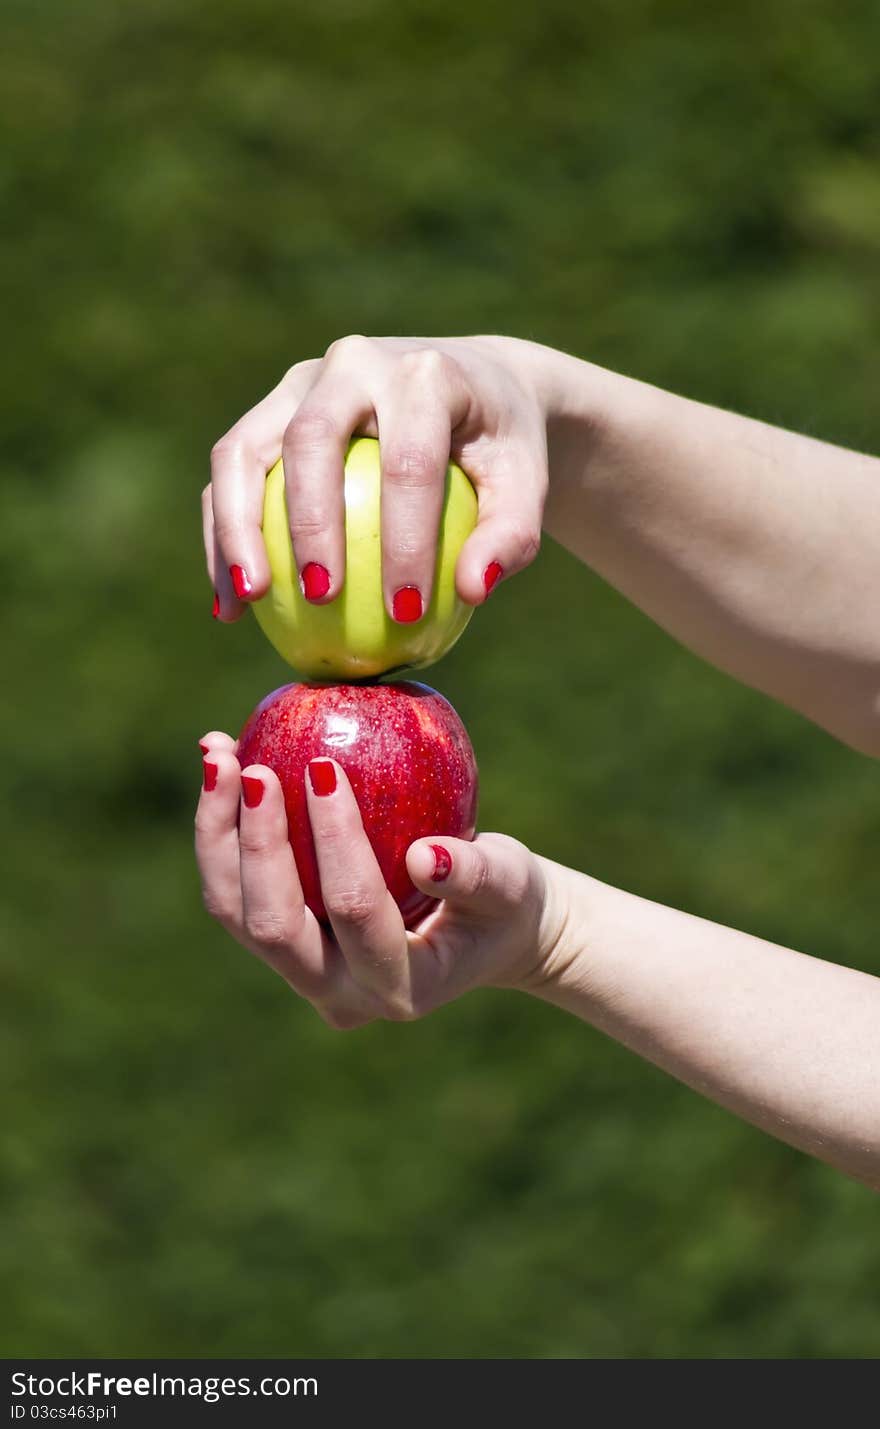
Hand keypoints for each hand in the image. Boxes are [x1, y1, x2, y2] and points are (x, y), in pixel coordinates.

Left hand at [194, 732, 558, 1026]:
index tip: (324, 766)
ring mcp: (301, 972)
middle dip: (255, 843)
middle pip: (270, 926)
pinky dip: (221, 827)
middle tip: (253, 766)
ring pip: (234, 910)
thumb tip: (426, 857)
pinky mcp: (278, 943)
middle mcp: (338, 992)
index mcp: (398, 986)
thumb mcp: (509, 884)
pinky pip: (234, 887)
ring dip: (218, 831)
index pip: (355, 911)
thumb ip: (475, 875)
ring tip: (219, 754)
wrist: (483, 931)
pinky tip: (223, 761)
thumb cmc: (503, 901)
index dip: (335, 840)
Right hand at [204, 335, 549, 622]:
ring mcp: (302, 381)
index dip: (405, 540)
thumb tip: (470, 591)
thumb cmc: (500, 449)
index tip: (405, 612)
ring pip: (245, 449)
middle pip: (311, 439)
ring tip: (247, 602)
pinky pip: (233, 474)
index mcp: (424, 374)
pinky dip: (222, 536)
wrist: (470, 386)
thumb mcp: (525, 486)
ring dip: (236, 528)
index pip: (408, 461)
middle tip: (320, 598)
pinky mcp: (271, 409)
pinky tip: (231, 607)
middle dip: (308, 523)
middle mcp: (353, 363)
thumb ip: (510, 536)